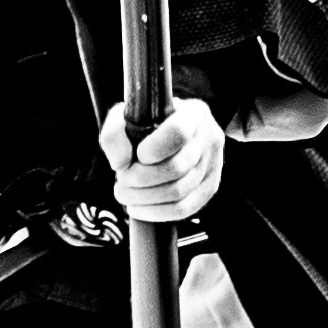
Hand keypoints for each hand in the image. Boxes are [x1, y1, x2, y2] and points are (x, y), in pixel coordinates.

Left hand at [100, 98, 226, 227]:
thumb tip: (121, 164)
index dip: (154, 150)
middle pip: (175, 168)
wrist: (165, 135)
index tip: (137, 156)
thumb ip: (114, 134)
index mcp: (193, 114)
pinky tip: (137, 207)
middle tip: (121, 180)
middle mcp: (209, 137)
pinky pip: (183, 210)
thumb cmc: (145, 124)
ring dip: (143, 199)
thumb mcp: (124, 118)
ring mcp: (213, 165)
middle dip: (140, 179)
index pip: (178, 133)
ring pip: (178, 192)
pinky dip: (155, 213)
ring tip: (124, 194)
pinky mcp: (209, 188)